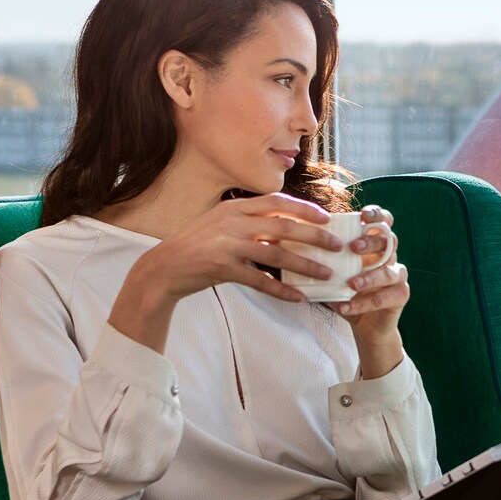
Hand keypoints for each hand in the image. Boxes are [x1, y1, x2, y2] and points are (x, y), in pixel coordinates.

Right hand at [110, 193, 342, 350]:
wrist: (163, 268)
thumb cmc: (197, 247)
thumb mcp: (223, 226)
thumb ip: (252, 225)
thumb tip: (287, 233)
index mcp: (235, 207)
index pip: (278, 201)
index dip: (305, 209)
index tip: (327, 219)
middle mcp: (232, 221)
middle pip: (284, 226)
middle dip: (315, 237)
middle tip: (337, 247)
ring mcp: (226, 244)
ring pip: (276, 254)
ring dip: (305, 265)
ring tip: (325, 274)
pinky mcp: (221, 267)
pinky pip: (259, 280)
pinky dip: (280, 290)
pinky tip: (297, 297)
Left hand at [329, 204, 409, 348]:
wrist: (364, 324)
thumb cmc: (346, 291)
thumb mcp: (333, 272)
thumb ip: (320, 257)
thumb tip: (287, 242)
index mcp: (375, 245)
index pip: (383, 222)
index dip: (377, 215)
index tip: (363, 215)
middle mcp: (390, 256)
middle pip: (389, 241)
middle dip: (371, 242)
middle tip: (354, 247)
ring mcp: (397, 275)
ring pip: (389, 271)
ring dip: (370, 277)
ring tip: (351, 283)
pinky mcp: (401, 295)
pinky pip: (386, 297)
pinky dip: (364, 303)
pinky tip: (345, 307)